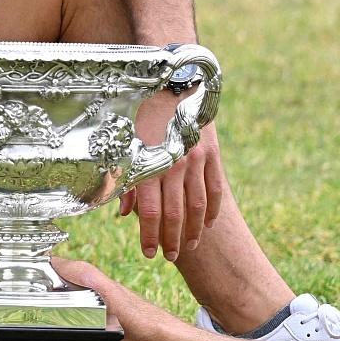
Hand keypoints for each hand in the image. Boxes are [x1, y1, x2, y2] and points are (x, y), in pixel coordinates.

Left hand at [118, 118, 223, 262]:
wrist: (172, 84)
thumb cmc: (140, 114)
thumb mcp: (125, 143)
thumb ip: (126, 180)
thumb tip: (124, 214)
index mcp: (149, 164)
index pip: (150, 211)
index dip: (149, 236)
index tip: (149, 253)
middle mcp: (173, 165)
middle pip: (174, 214)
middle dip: (171, 240)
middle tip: (169, 256)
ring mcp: (195, 160)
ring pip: (197, 206)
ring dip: (193, 230)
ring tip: (188, 246)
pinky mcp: (212, 154)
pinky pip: (215, 189)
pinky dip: (213, 210)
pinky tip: (207, 224)